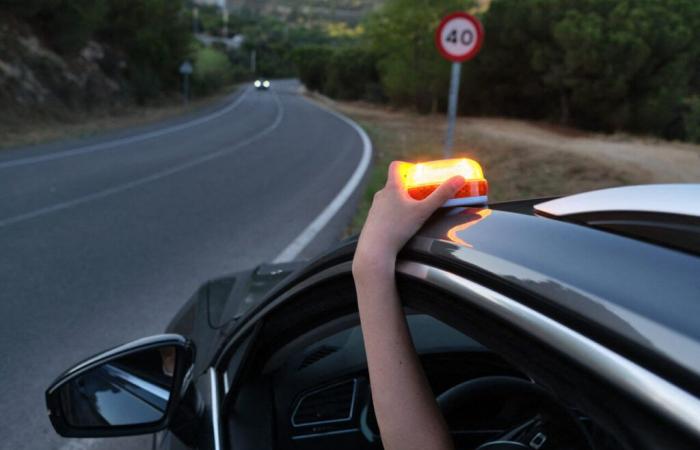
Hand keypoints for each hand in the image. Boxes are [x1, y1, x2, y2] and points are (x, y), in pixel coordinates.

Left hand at [353, 161, 464, 275]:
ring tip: (412, 211)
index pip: (395, 166)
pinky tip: (401, 225)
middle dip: (408, 187)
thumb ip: (441, 195)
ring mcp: (374, 208)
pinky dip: (393, 214)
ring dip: (400, 201)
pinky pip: (384, 212)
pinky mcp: (372, 221)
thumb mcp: (424, 211)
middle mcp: (380, 195)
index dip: (406, 165)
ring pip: (389, 199)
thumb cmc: (398, 228)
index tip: (417, 172)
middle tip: (421, 194)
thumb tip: (460, 178)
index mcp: (391, 187)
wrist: (375, 249)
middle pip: (394, 183)